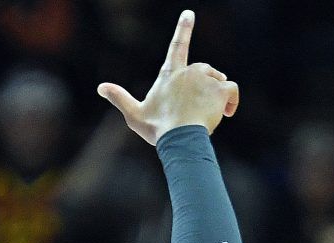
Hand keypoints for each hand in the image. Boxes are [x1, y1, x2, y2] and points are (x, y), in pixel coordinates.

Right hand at [97, 10, 239, 144]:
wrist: (179, 138)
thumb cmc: (156, 127)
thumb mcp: (133, 114)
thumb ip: (119, 98)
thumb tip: (100, 87)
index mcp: (170, 73)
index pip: (177, 45)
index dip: (183, 28)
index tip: (189, 13)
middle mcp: (190, 71)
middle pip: (204, 70)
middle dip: (204, 84)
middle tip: (197, 107)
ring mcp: (206, 78)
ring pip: (219, 81)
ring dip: (216, 95)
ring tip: (207, 115)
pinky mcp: (221, 88)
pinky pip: (232, 89)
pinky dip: (232, 101)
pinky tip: (228, 113)